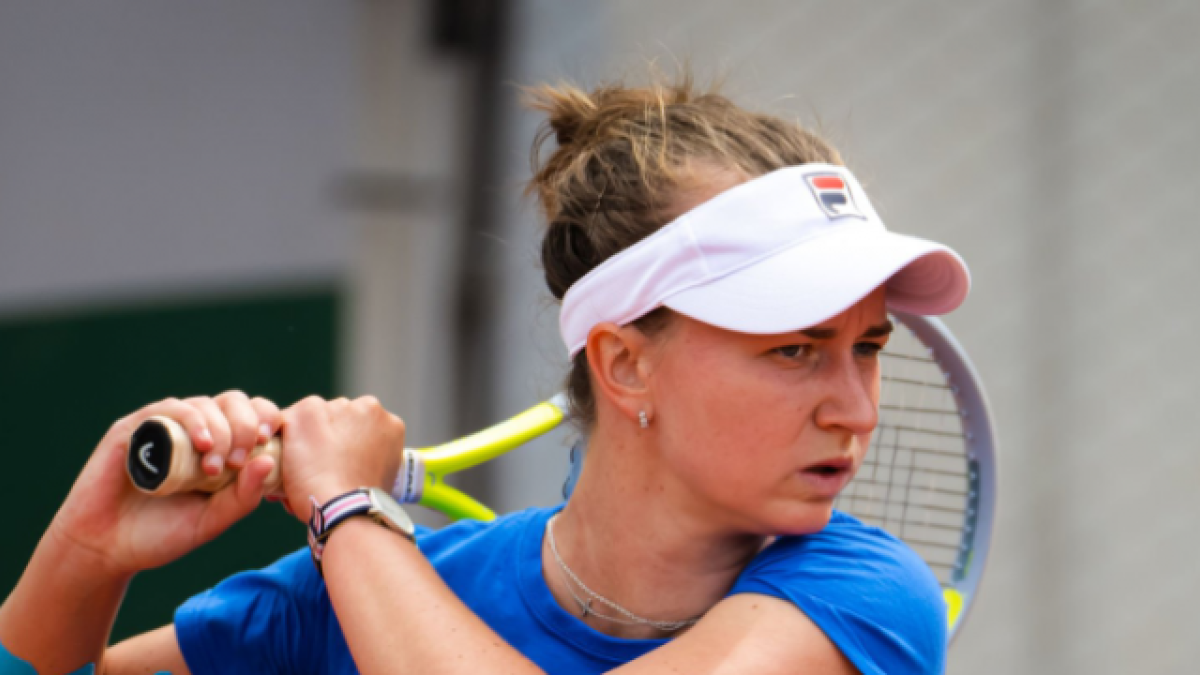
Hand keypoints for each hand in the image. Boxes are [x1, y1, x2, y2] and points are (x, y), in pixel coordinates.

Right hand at [50, 391, 282, 578]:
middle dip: (245, 425)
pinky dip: (190, 420)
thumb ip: (243, 496)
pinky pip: (167, 410)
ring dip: (219, 429)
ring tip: (215, 466)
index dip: (266, 420)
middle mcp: (195, 431)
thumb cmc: (161, 535)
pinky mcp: (134, 429)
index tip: (266, 443)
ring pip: (205, 404)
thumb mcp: (211, 521)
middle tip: (239, 459)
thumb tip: (268, 461)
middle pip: (234, 402)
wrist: (106, 549)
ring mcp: (165, 427)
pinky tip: (200, 444)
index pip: (253, 415)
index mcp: (221, 448)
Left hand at [277, 396, 404, 521]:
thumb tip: (356, 464)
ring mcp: (337, 407)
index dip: (348, 444)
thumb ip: (373, 458)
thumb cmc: (363, 501)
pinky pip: (288, 420)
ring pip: (314, 416)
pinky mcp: (308, 411)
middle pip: (340, 416)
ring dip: (307, 434)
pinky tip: (280, 458)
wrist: (345, 506)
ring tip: (298, 466)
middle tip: (318, 465)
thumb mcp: (385, 475)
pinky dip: (282, 438)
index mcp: (390, 423)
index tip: (338, 461)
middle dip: (329, 435)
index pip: (363, 426)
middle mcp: (366, 407)